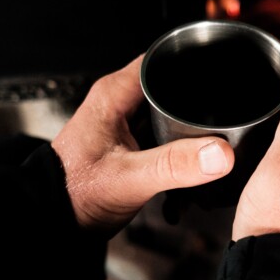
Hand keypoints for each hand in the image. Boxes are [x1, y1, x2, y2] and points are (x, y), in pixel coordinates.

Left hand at [52, 54, 234, 233]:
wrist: (54, 221)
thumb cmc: (75, 193)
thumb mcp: (131, 178)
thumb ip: (176, 165)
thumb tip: (220, 153)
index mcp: (114, 94)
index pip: (162, 58)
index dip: (195, 62)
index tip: (224, 75)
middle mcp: (119, 100)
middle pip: (171, 82)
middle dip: (199, 97)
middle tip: (226, 114)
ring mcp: (125, 120)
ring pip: (169, 107)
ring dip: (190, 121)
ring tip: (215, 134)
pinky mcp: (130, 141)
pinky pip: (164, 130)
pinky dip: (180, 140)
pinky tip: (193, 156)